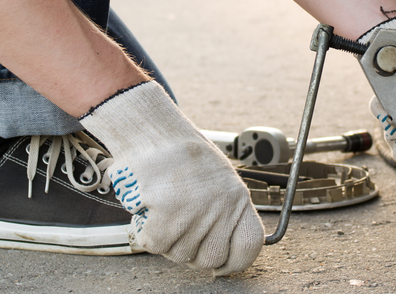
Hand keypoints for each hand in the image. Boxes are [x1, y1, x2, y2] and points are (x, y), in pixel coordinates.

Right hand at [79, 82, 262, 274]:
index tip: (220, 263)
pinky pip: (156, 244)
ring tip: (163, 211)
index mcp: (238, 197)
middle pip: (211, 259)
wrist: (154, 131)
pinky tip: (149, 211)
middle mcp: (222, 206)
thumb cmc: (183, 157)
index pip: (249, 247)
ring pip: (180, 255)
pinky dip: (146, 232)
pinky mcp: (168, 210)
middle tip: (178, 231)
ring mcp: (196, 210)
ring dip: (166, 240)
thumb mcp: (219, 181)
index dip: (234, 262)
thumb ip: (224, 215)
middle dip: (192, 252)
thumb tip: (221, 258)